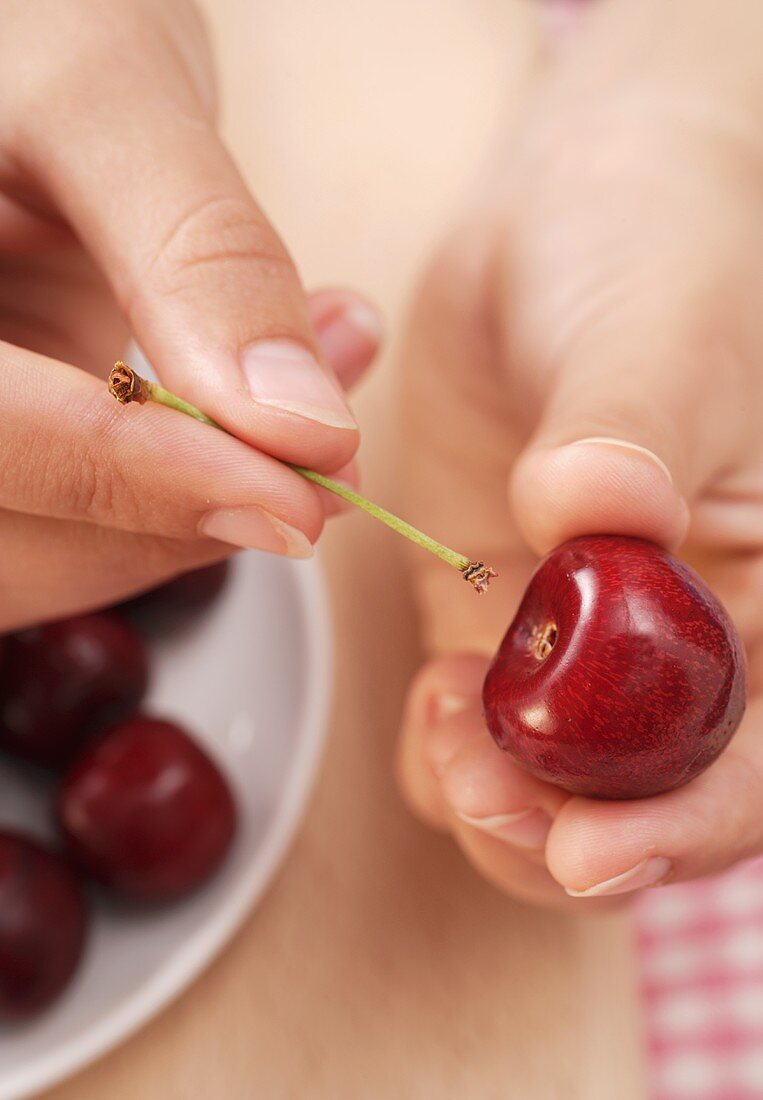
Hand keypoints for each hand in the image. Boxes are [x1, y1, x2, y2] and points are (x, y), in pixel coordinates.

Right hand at [0, 0, 380, 627]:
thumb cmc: (27, 17)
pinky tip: (264, 418)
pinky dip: (188, 497)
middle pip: (18, 539)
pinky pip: (82, 530)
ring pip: (53, 557)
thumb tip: (303, 430)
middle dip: (188, 518)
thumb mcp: (109, 94)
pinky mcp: (8, 447)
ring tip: (316, 399)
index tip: (303, 498)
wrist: (10, 41)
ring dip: (202, 516)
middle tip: (334, 455)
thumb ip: (202, 257)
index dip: (146, 480)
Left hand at [397, 0, 762, 908]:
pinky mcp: (496, 624)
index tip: (589, 848)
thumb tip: (597, 507)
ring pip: (553, 798)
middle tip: (479, 785)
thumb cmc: (656, 253)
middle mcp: (687, 641)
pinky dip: (444, 757)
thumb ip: (632, 424)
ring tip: (445, 724)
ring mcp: (584, 645)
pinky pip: (473, 739)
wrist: (567, 227)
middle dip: (561, 832)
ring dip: (494, 807)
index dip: (688, 824)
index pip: (757, 753)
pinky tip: (430, 700)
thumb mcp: (662, 326)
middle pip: (650, 806)